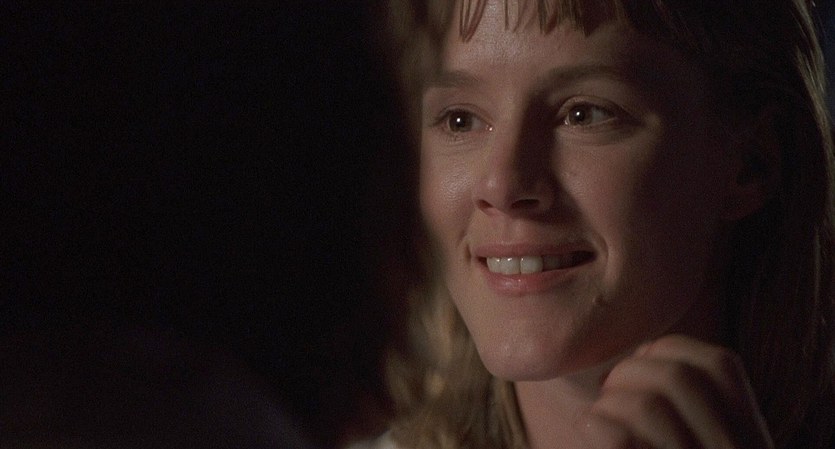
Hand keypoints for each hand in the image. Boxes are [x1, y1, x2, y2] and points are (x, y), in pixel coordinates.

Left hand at [573, 335, 772, 448]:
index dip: (668, 352)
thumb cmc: (676, 447)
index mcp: (752, 437)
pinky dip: (593, 424)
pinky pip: (617, 436)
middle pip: (679, 378)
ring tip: (601, 417)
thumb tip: (643, 351)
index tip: (641, 363)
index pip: (720, 366)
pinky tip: (591, 432)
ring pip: (647, 406)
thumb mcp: (713, 438)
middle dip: (631, 372)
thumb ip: (694, 403)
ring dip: (610, 403)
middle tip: (612, 390)